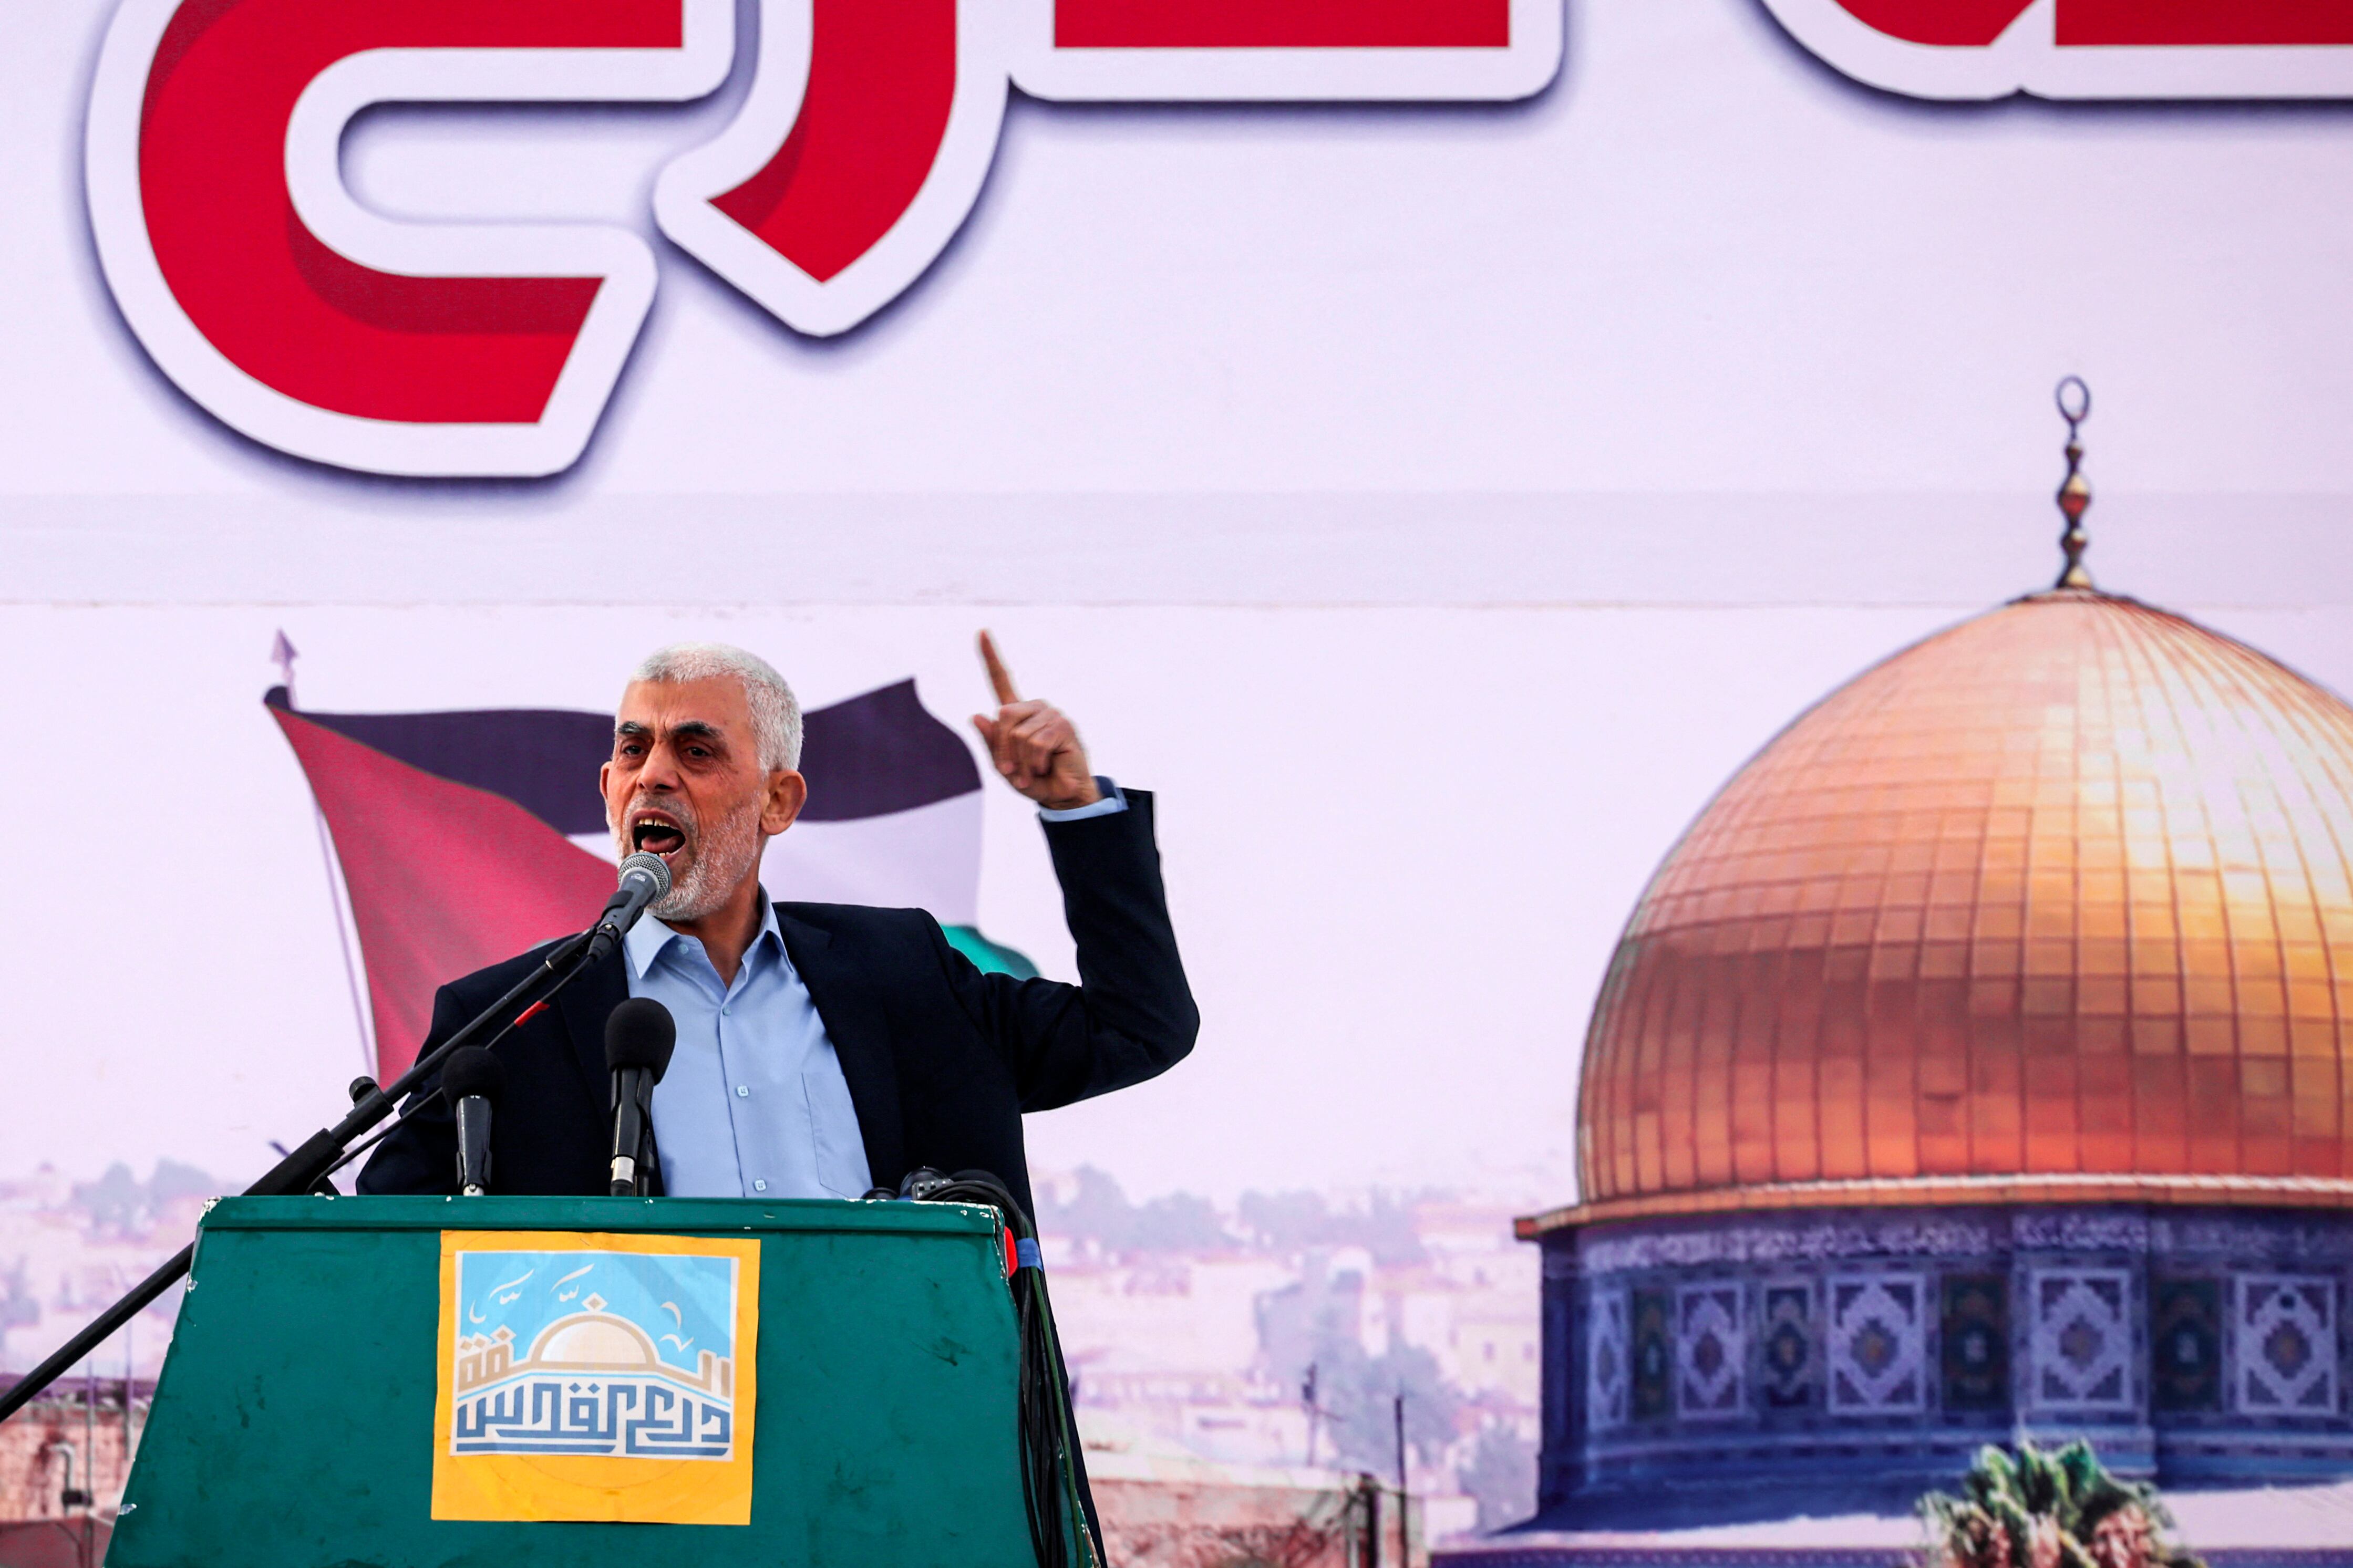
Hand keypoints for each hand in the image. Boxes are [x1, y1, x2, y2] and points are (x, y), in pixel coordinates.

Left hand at [971, 630, 1101, 811]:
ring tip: (1035, 771)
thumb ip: (991, 743)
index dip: (990, 657)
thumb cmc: (1034, 781)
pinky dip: (1035, 763)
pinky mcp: (1063, 727)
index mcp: (1017, 714)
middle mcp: (1034, 708)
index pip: (1001, 680)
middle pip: (1003, 715)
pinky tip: (1045, 768)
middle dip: (1003, 749)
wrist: (1062, 797)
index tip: (981, 632)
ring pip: (1019, 734)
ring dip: (1022, 762)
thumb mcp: (1004, 767)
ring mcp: (1050, 715)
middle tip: (1014, 771)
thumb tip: (976, 715)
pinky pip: (1036, 743)